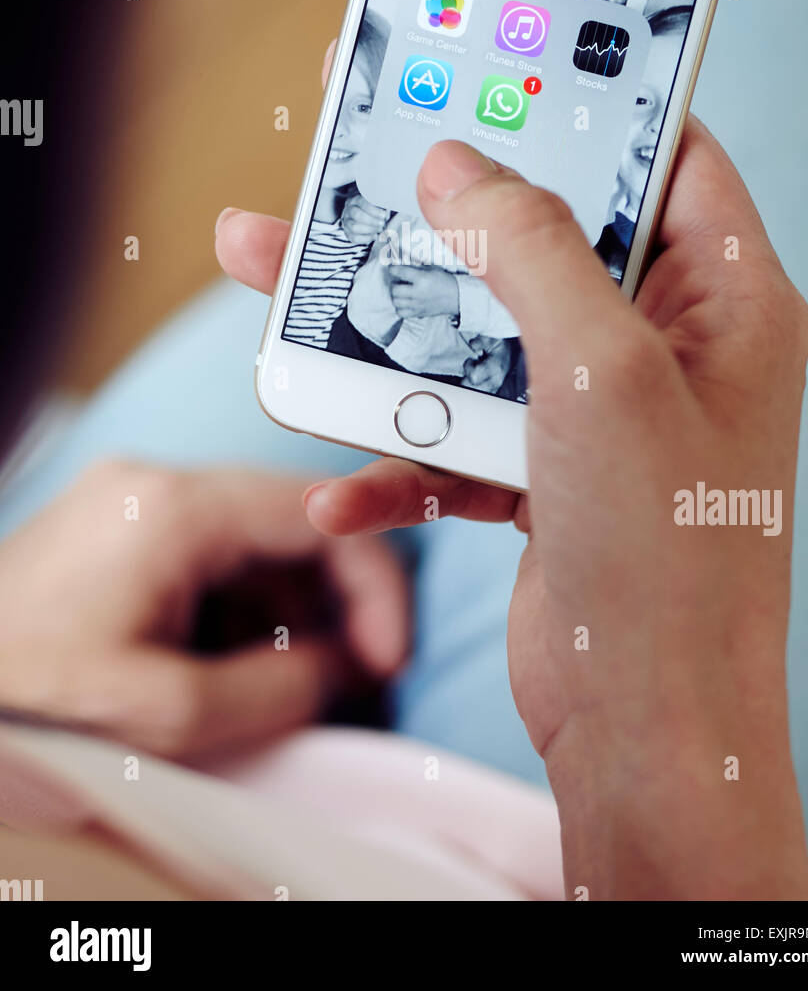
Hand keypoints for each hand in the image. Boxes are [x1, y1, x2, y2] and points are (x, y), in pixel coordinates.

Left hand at [0, 461, 407, 758]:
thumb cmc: (31, 699)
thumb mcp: (170, 713)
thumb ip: (284, 686)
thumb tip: (353, 661)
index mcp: (175, 508)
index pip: (322, 516)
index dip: (375, 585)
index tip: (387, 656)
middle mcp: (156, 480)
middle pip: (290, 522)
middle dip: (333, 602)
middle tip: (353, 677)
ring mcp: (130, 496)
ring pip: (253, 540)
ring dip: (286, 609)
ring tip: (285, 686)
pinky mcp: (114, 523)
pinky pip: (208, 553)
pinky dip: (238, 607)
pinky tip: (231, 666)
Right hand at [216, 111, 807, 899]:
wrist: (650, 729)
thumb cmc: (670, 553)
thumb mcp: (602, 371)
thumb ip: (531, 250)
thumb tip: (458, 168)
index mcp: (725, 301)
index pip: (668, 160)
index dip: (592, 107)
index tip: (504, 61)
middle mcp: (668, 348)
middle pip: (542, 243)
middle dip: (441, 218)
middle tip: (354, 165)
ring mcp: (605, 414)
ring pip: (480, 335)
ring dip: (386, 330)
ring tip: (281, 289)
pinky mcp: (550, 473)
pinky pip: (461, 432)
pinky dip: (403, 454)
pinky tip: (344, 484)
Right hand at [341, 193, 389, 244]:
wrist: (363, 218)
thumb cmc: (373, 210)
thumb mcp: (376, 204)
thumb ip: (382, 207)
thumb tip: (387, 213)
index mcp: (355, 200)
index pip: (362, 203)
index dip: (373, 210)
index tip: (384, 215)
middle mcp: (348, 210)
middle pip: (357, 215)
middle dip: (372, 220)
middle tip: (382, 223)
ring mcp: (346, 222)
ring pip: (354, 227)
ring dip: (369, 230)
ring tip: (380, 229)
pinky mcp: (347, 233)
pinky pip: (354, 238)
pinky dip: (366, 238)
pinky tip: (375, 236)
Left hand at [387, 264, 458, 318]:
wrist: (457, 296)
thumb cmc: (445, 281)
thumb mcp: (432, 269)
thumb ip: (416, 269)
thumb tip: (401, 268)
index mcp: (421, 279)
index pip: (400, 272)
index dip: (393, 269)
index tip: (392, 269)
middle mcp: (417, 293)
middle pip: (394, 290)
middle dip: (394, 284)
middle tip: (398, 282)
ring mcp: (417, 305)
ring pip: (396, 302)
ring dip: (396, 296)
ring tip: (401, 292)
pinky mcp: (418, 313)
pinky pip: (401, 313)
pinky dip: (400, 308)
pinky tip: (405, 303)